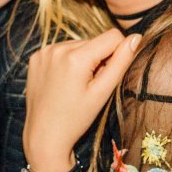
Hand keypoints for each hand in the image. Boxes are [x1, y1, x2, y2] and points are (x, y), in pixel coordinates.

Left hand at [23, 28, 141, 171]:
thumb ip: (121, 62)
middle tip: (89, 86)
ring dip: (82, 60)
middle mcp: (57, 48)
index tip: (106, 75)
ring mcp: (44, 52)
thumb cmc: (76, 118)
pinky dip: (66, 61)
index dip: (117, 54)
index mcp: (76, 57)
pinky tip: (62, 82)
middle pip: (94, 41)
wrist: (44, 135)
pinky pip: (61, 50)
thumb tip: (136, 37)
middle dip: (97, 59)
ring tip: (74, 86)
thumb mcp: (102, 92)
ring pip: (78, 45)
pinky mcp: (35, 57)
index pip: (112, 36)